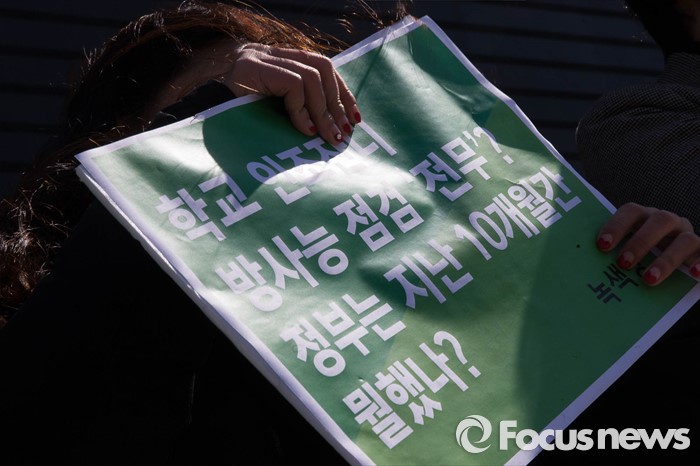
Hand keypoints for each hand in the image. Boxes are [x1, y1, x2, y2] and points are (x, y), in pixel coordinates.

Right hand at [223, 43, 360, 145]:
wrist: (200, 97)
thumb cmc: (237, 110)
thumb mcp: (273, 109)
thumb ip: (298, 108)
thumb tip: (328, 130)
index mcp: (286, 61)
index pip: (325, 69)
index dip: (343, 93)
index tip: (354, 118)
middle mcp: (279, 55)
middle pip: (323, 69)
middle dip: (338, 103)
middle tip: (343, 133)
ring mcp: (267, 58)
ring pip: (313, 77)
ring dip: (324, 110)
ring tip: (328, 136)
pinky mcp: (259, 68)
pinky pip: (294, 86)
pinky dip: (303, 111)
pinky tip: (305, 130)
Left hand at [596, 202, 699, 284]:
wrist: (674, 263)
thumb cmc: (640, 257)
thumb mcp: (627, 251)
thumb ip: (612, 253)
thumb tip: (585, 268)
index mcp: (645, 217)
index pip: (631, 211)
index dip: (617, 225)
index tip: (602, 245)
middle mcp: (668, 222)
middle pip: (659, 220)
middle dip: (640, 242)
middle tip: (623, 263)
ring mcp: (687, 236)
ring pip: (685, 240)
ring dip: (666, 260)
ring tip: (649, 279)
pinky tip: (693, 274)